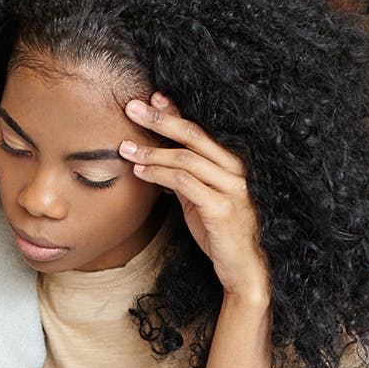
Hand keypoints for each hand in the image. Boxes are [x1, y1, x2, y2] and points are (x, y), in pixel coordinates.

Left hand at [121, 92, 268, 302]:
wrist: (243, 269)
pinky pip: (185, 184)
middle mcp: (235, 170)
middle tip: (131, 108)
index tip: (151, 98)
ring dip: (152, 152)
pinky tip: (140, 173)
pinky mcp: (222, 208)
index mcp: (231, 163)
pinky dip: (159, 175)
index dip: (175, 113)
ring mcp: (232, 188)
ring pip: (186, 159)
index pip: (199, 130)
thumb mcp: (200, 199)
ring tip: (125, 148)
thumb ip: (185, 177)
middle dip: (159, 120)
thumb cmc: (220, 233)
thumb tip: (155, 158)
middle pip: (193, 136)